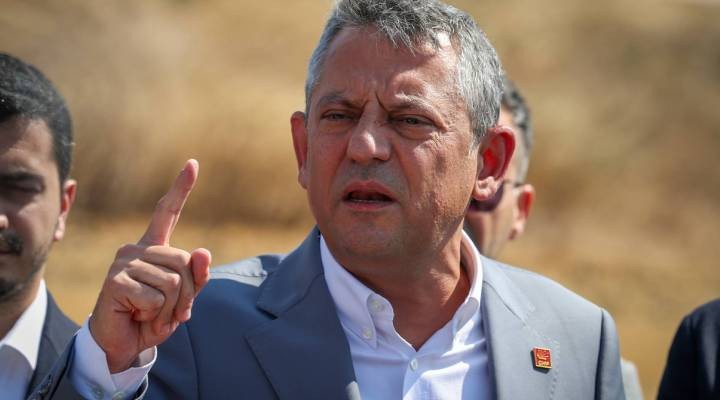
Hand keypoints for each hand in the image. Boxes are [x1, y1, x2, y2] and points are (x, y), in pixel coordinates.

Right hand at [89, 159, 210, 372]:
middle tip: (169, 310)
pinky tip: (138, 316)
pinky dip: (156, 315)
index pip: (167, 212)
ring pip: (173, 282)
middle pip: (184, 262)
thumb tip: (203, 251)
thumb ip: (196, 276)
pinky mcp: (115, 281)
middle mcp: (136, 248)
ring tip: (152, 314)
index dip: (181, 188)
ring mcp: (123, 262)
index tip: (193, 163)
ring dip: (171, 308)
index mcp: (153, 247)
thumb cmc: (152, 317)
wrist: (122, 344)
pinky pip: (156, 298)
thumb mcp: (182, 299)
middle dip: (186, 295)